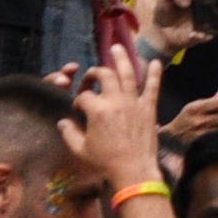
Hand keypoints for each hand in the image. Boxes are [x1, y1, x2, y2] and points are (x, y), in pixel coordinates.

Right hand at [66, 60, 169, 188]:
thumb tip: (62, 122)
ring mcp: (133, 103)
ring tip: (117, 47)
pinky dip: (154, 74)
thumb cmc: (105, 162)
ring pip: (128, 74)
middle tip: (94, 72)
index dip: (79, 100)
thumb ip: (69, 133)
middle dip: (97, 72)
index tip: (79, 109)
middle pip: (105, 76)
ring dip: (122, 59)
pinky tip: (155, 62)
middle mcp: (115, 101)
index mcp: (96, 110)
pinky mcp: (148, 109)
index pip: (84, 96)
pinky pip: (152, 88)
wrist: (133, 170)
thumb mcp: (80, 149)